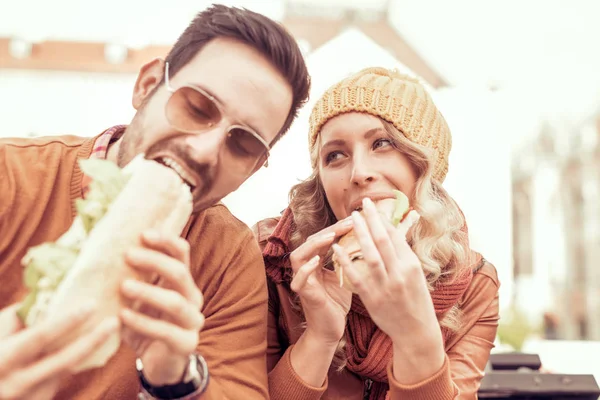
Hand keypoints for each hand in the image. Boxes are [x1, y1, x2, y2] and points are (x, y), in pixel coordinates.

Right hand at [0, 303, 117, 399]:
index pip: (40, 337)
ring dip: (86, 351)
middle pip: (63, 360)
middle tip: (113, 321)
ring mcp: (28, 398)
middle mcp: (16, 383)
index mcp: (2, 359)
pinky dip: (72, 364)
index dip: (67, 321)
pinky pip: (58, 381)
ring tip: (107, 330)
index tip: (91, 305)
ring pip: (65, 371)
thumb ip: (14, 320)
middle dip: (92, 340)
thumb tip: (44, 295)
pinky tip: (86, 347)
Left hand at [121, 230, 203, 385]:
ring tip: (123, 287)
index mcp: (182, 281)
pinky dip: (143, 322)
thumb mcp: (139, 298)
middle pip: (180, 273)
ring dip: (148, 292)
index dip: (166, 241)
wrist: (158, 363)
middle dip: (154, 261)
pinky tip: (123, 316)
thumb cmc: (145, 323)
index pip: (182, 253)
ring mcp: (192, 321)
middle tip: (128, 255)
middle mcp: (192, 297)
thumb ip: (131, 278)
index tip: (143, 234)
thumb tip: (100, 251)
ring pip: (176, 302)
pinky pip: (166, 331)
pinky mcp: (186, 344)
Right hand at [289, 217, 353, 345]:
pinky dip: (306, 269)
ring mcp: (302, 281)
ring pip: (298, 256)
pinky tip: (317, 261)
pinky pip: (299, 279)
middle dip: (330, 230)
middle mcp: (306, 268)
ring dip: (314, 245)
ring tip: (330, 236)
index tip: (357, 219)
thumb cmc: (338, 303)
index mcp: (316, 262)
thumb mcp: (346, 276)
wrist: (331, 330)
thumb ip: (349, 260)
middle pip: (311, 241)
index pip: (324, 238)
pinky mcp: (302, 294)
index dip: (339, 228)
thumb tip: (369, 242)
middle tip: (348, 222)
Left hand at [332, 197, 442, 347]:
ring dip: (361, 234)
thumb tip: (394, 230)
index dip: (383, 219)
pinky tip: (336, 248)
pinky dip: (346, 261)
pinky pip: (357, 276)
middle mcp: (400, 273)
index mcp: (412, 265)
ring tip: (352, 218)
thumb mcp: (415, 274)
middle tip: (363, 203)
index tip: (373, 206)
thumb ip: (403, 254)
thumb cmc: (416, 299)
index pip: (396, 236)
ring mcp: (386, 286)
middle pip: (384, 240)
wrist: (416, 331)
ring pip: (371, 254)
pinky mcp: (372, 298)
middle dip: (373, 219)